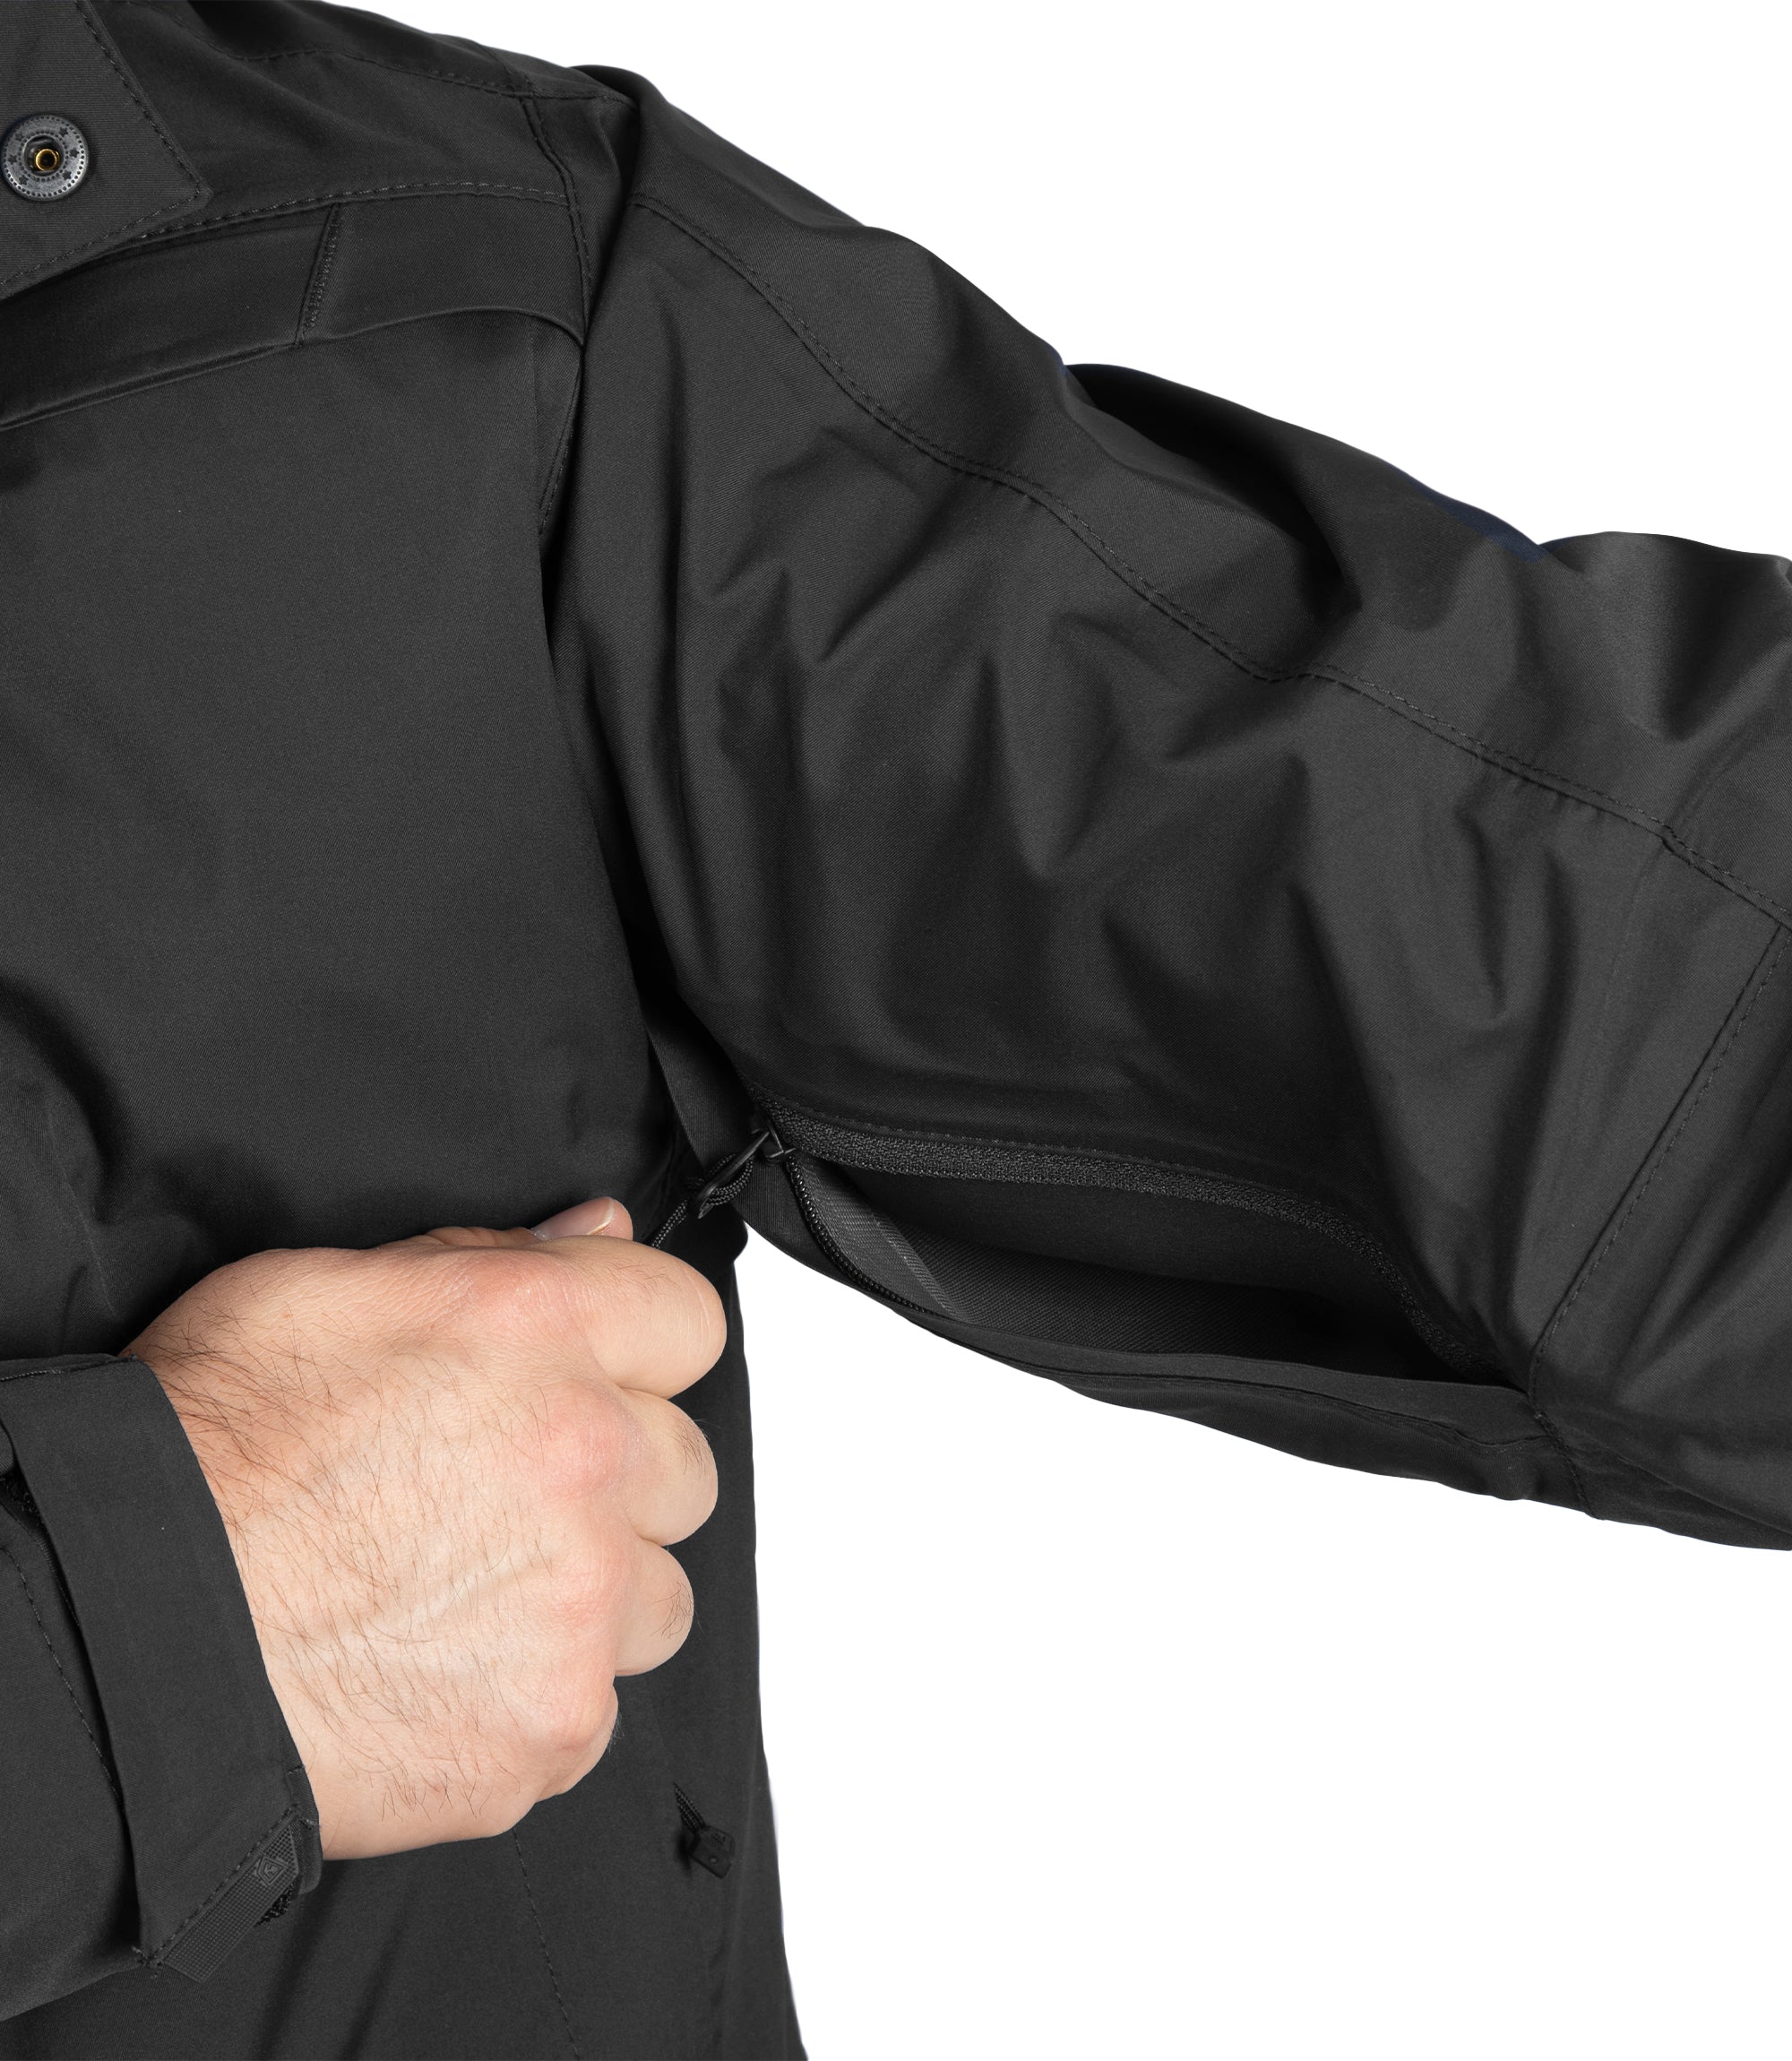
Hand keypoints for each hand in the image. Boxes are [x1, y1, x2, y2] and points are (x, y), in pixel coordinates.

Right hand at [126, 1196, 724, 1859]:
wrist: (126, 1633)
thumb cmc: (200, 1460)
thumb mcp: (320, 1291)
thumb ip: (488, 1256)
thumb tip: (597, 1233)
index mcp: (538, 1331)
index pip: (687, 1320)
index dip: (640, 1352)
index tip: (597, 1384)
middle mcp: (583, 1456)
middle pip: (683, 1468)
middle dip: (616, 1484)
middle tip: (504, 1503)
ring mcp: (579, 1599)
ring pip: (659, 1597)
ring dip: (592, 1598)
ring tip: (468, 1597)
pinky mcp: (555, 1721)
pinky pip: (593, 1708)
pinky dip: (534, 1699)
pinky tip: (441, 1674)